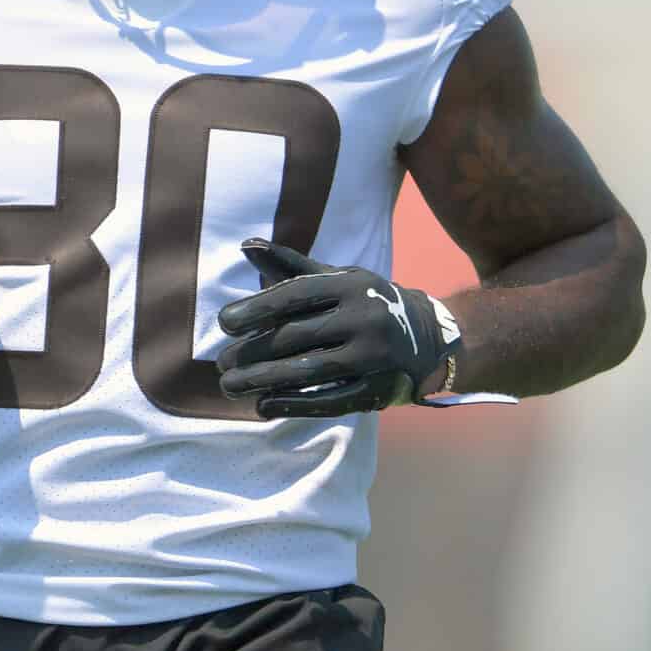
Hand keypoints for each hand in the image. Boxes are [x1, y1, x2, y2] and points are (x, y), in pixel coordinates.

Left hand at [215, 239, 456, 417]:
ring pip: (307, 371)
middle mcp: (365, 318)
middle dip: (252, 352)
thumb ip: (291, 266)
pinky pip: (329, 401)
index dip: (256, 309)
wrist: (429, 336)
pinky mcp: (378, 390)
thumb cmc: (366, 304)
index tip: (224, 324)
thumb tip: (245, 245)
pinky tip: (263, 406)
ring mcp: (373, 356)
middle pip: (295, 337)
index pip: (295, 295)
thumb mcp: (337, 278)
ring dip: (262, 381)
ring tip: (230, 386)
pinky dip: (292, 404)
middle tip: (222, 363)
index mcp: (350, 285)